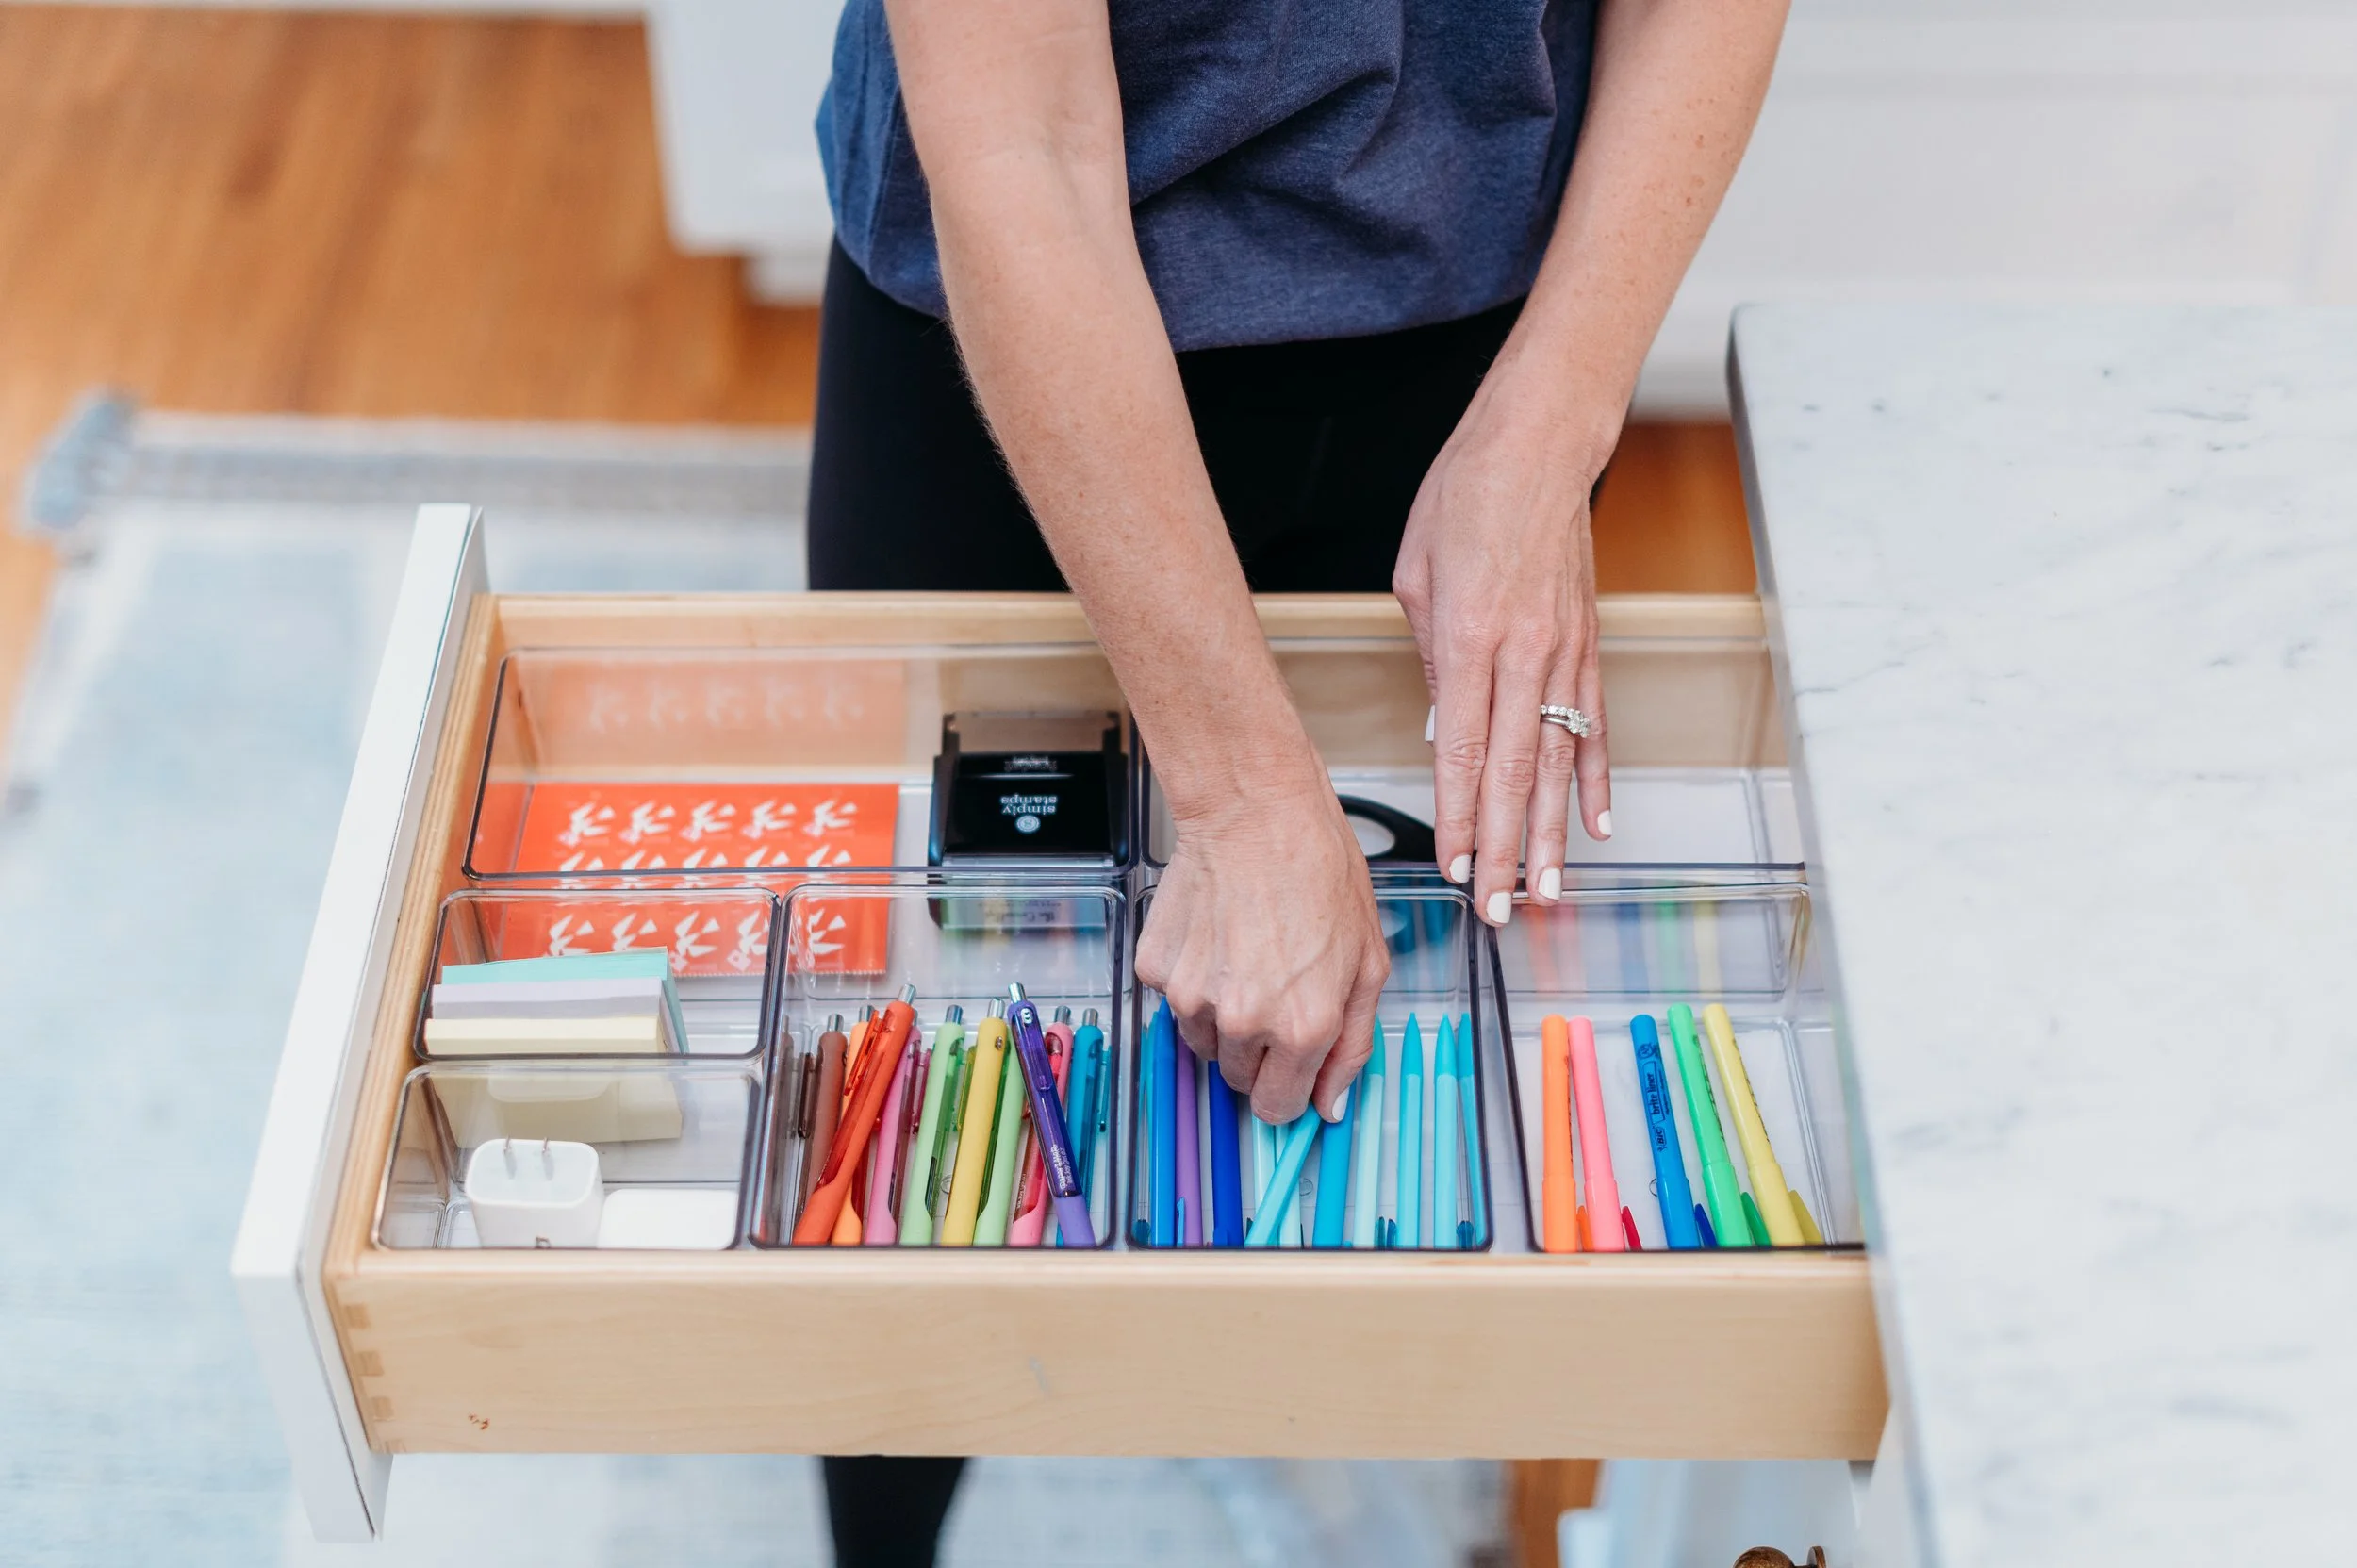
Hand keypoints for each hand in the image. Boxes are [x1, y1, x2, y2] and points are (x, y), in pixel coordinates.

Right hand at [1134, 779, 1391, 1123]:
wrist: (1254, 813)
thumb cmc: (1318, 872)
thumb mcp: (1368, 963)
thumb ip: (1352, 1045)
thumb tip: (1330, 1105)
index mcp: (1304, 1027)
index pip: (1279, 1107)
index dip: (1288, 1087)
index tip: (1290, 1066)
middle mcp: (1245, 1022)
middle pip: (1239, 1079)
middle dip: (1259, 1051)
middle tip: (1274, 991)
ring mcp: (1193, 997)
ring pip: (1204, 1041)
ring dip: (1223, 1017)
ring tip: (1246, 957)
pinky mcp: (1157, 970)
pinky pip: (1173, 1000)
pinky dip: (1193, 979)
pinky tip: (1217, 937)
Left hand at [1393, 396, 1613, 924]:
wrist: (1537, 444)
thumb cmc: (1465, 497)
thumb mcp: (1417, 576)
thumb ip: (1430, 658)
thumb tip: (1439, 727)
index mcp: (1470, 639)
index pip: (1460, 752)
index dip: (1457, 819)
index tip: (1451, 869)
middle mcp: (1525, 654)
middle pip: (1511, 774)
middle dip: (1501, 851)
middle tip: (1495, 911)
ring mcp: (1565, 652)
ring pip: (1557, 763)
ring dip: (1548, 834)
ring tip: (1543, 892)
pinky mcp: (1589, 644)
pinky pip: (1595, 726)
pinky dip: (1596, 780)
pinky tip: (1594, 827)